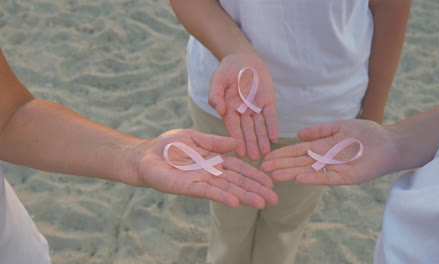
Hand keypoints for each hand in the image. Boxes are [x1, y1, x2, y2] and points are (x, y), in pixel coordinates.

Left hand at [135, 129, 277, 208]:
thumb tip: (236, 143)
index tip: (270, 182)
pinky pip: (208, 192)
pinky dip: (222, 197)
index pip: (240, 168)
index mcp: (215, 160)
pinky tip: (236, 202)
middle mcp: (211, 173)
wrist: (147, 155)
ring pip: (227, 189)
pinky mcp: (188, 186)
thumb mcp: (195, 137)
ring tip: (262, 203)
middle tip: (274, 199)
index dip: (255, 175)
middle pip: (238, 182)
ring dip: (245, 196)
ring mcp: (201, 181)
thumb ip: (215, 142)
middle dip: (256, 190)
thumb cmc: (169, 146)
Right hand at [209, 53, 277, 160]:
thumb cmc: (227, 70)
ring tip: (265, 153)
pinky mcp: (267, 102)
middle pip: (247, 131)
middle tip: (254, 159)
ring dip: (262, 140)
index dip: (236, 140)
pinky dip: (272, 126)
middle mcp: (242, 112)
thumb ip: (216, 95)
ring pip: (259, 127)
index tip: (238, 153)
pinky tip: (274, 137)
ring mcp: (255, 108)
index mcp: (229, 110)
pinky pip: (270, 116)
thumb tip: (219, 110)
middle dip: (250, 145)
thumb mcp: (218, 80)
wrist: (242, 58)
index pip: (232, 128)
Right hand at [261, 120, 398, 185]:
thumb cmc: (366, 133)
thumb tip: (298, 134)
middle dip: (281, 165)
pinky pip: (326, 178)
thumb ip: (319, 130)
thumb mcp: (339, 126)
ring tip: (274, 176)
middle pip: (298, 162)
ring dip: (291, 174)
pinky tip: (299, 179)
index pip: (297, 151)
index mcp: (322, 147)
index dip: (282, 154)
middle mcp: (325, 159)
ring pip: (308, 172)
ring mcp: (334, 169)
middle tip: (263, 169)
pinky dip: (313, 179)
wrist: (389, 142)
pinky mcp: (345, 177)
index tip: (266, 157)